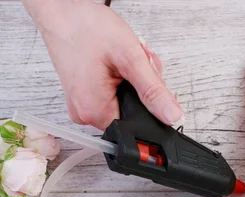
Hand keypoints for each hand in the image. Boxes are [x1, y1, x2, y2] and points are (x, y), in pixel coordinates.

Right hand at [23, 0, 182, 129]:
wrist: (61, 11)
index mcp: (94, 110)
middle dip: (146, 88)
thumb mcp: (130, 57)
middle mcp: (85, 113)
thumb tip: (173, 116)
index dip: (153, 107)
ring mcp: (84, 105)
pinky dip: (126, 78)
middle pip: (135, 114)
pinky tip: (121, 62)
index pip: (139, 127)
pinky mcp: (86, 95)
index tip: (151, 83)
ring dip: (137, 81)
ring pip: (128, 102)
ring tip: (129, 58)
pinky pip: (115, 94)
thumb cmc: (85, 27)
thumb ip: (154, 91)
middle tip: (140, 63)